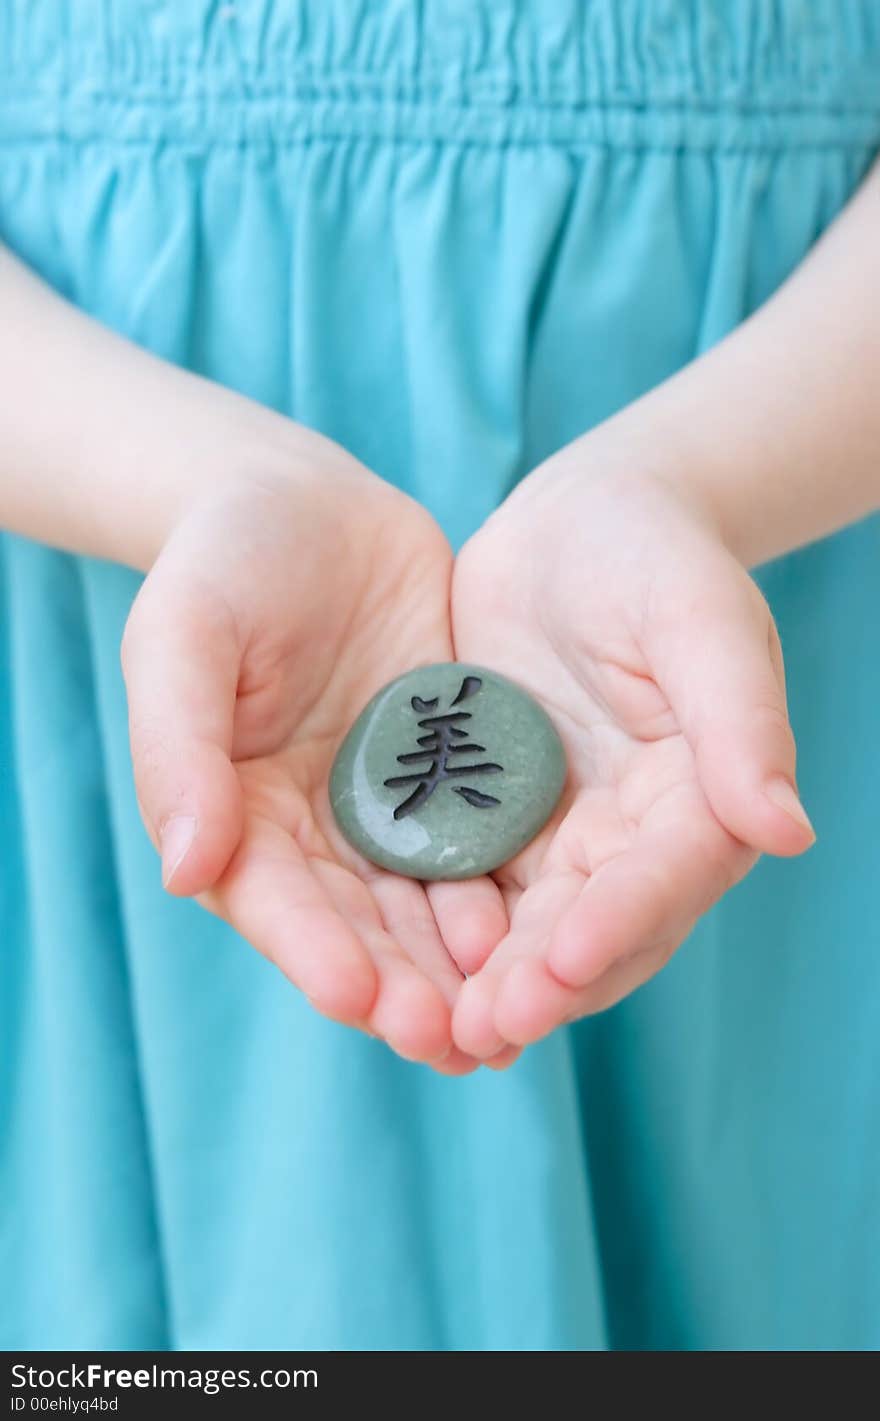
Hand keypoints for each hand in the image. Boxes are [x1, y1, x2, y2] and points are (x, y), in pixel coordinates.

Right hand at [120, 427, 509, 1071]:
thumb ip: (177, 749)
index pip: (272, 898)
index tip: (358, 997)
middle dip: (399, 984)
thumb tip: (188, 871)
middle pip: (355, 924)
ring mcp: (384, 807)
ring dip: (458, 965)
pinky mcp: (447, 777)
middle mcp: (310, 828)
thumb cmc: (225, 561)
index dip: (312, 950)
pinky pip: (477, 845)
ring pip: (422, 904)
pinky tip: (541, 929)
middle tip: (449, 1037)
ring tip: (504, 1013)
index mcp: (234, 810)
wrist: (306, 501)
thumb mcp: (184, 635)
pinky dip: (502, 893)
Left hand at [450, 448, 815, 1057]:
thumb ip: (739, 721)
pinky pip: (464, 890)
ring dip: (487, 986)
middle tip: (485, 1029)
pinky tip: (391, 972)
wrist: (577, 526)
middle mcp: (629, 835)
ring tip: (438, 1036)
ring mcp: (557, 835)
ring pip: (526, 932)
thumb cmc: (654, 556)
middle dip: (542, 983)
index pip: (666, 875)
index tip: (565, 960)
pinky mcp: (492, 822)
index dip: (620, 921)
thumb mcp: (700, 619)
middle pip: (592, 928)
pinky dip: (436, 939)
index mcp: (697, 798)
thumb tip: (787, 831)